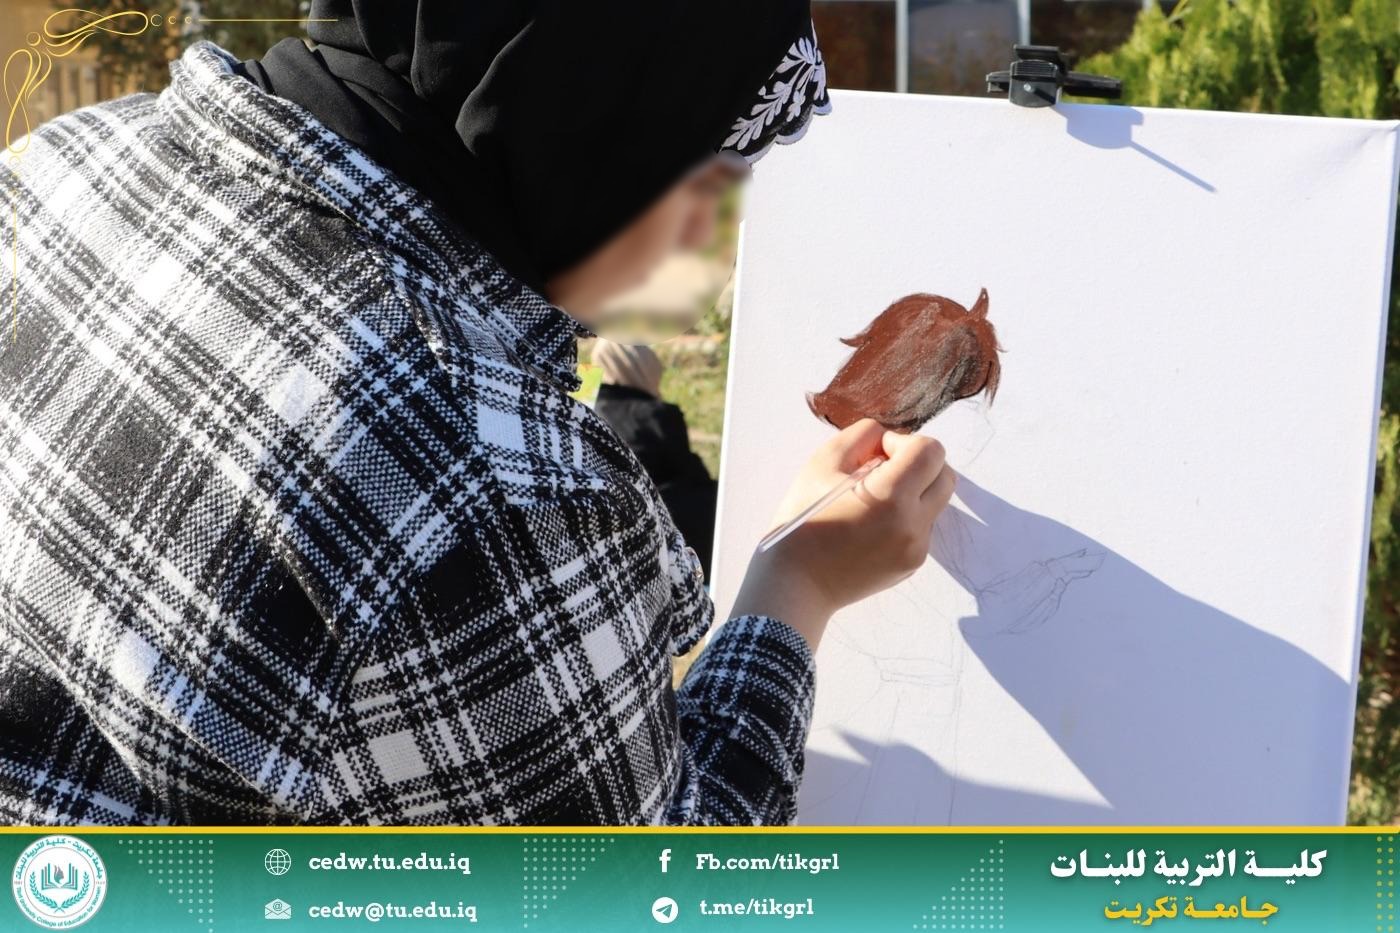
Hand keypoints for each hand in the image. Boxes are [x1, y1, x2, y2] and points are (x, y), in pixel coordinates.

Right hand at [729, 419, 956, 650]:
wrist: (796, 582)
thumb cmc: (803, 519)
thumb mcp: (822, 462)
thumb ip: (862, 436)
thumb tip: (888, 441)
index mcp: (891, 495)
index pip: (931, 451)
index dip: (905, 443)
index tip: (878, 454)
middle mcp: (913, 524)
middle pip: (945, 475)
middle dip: (919, 464)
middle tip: (882, 470)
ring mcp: (917, 548)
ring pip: (935, 502)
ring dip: (913, 491)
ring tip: (872, 500)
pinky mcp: (912, 564)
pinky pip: (922, 528)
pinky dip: (905, 517)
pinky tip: (870, 526)